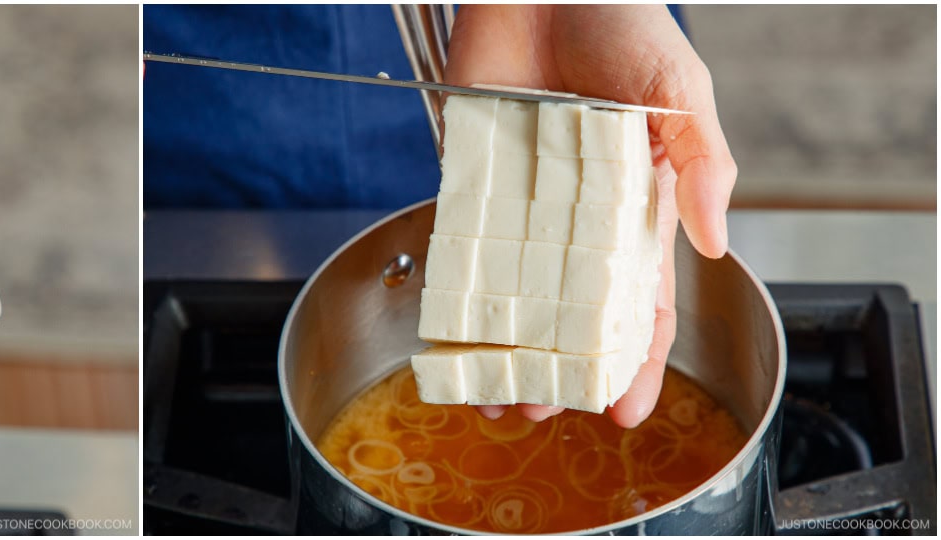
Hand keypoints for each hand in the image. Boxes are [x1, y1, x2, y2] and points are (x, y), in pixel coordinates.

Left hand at [443, 5, 735, 427]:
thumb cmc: (620, 22)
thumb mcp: (681, 90)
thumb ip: (701, 164)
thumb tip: (716, 244)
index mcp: (636, 204)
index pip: (639, 299)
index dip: (634, 358)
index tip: (625, 410)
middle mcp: (577, 214)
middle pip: (568, 313)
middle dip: (557, 371)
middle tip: (537, 414)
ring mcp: (521, 200)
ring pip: (513, 293)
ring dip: (502, 348)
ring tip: (491, 399)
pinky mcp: (469, 177)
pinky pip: (462, 245)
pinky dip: (456, 294)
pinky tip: (449, 338)